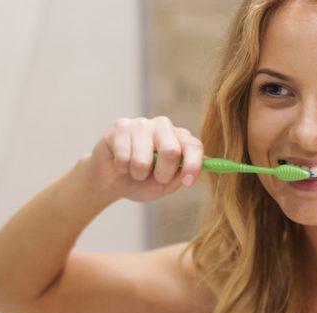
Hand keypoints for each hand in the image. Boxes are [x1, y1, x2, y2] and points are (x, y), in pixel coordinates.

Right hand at [78, 116, 202, 202]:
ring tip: (135, 172)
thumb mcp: (165, 185)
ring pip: (144, 159)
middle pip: (171, 150)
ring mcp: (142, 124)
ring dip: (138, 174)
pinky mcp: (121, 127)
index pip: (194, 146)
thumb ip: (181, 175)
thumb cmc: (143, 182)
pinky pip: (124, 156)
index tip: (187, 183)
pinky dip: (122, 168)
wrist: (112, 180)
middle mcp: (164, 126)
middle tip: (156, 179)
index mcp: (180, 138)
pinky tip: (121, 164)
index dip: (193, 165)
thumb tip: (204, 166)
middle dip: (163, 173)